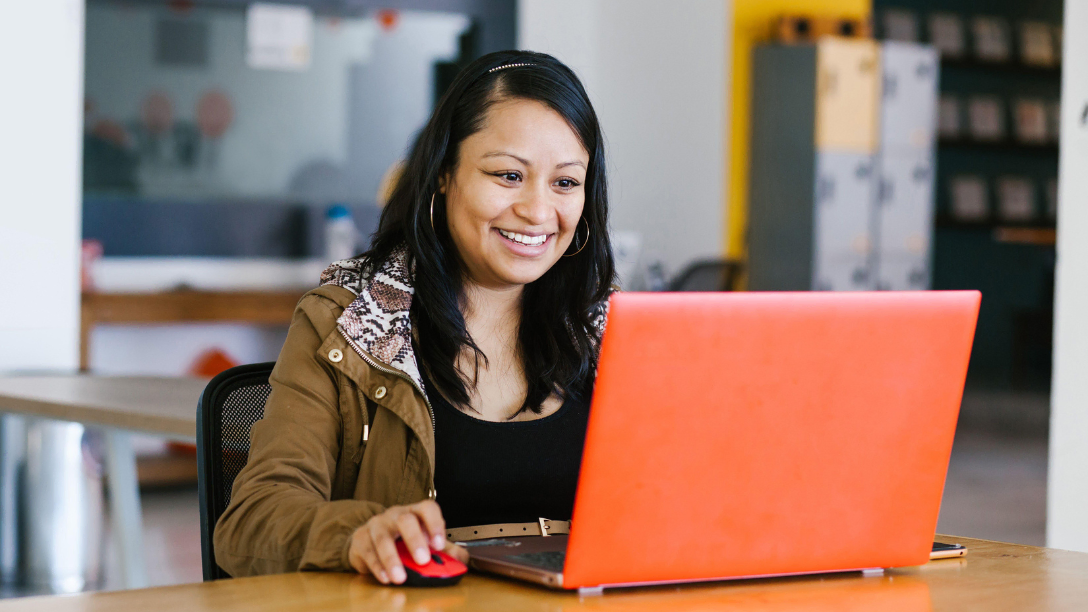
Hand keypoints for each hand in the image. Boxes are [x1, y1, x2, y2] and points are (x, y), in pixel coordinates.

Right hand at [347, 500, 467, 583]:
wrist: (370, 542)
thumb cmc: (402, 541)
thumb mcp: (426, 544)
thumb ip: (446, 551)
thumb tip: (461, 558)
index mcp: (415, 513)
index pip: (427, 508)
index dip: (435, 524)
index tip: (439, 544)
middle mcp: (395, 515)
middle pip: (405, 520)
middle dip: (414, 540)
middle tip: (422, 560)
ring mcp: (376, 525)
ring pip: (383, 537)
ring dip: (392, 559)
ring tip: (400, 577)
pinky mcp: (361, 540)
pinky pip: (368, 551)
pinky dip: (377, 566)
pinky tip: (386, 577)